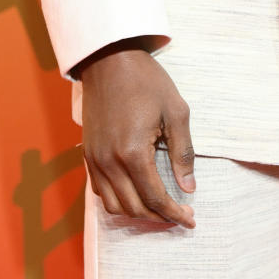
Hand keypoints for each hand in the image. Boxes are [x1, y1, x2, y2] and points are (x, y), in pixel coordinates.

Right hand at [78, 38, 196, 227]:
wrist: (110, 58)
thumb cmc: (146, 80)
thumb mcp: (176, 111)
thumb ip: (182, 153)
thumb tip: (188, 187)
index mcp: (132, 152)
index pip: (155, 198)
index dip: (174, 213)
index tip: (190, 219)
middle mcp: (109, 162)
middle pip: (134, 208)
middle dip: (158, 217)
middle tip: (179, 214)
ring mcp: (95, 159)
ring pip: (114, 205)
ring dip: (137, 212)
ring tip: (159, 207)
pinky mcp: (88, 153)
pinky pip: (100, 191)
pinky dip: (118, 200)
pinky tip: (135, 193)